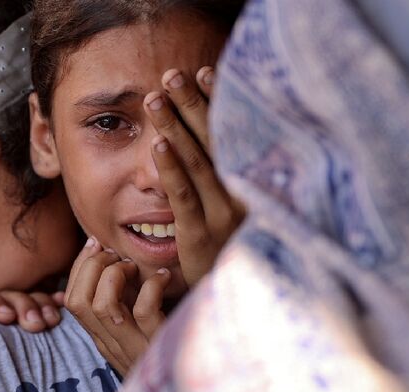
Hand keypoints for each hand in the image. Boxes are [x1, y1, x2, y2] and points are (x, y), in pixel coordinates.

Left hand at [0, 290, 65, 332]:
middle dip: (24, 306)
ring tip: (52, 321)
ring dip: (43, 305)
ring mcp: (21, 317)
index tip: (6, 318)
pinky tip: (64, 303)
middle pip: (10, 297)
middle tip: (35, 326)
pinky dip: (57, 303)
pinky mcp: (42, 322)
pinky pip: (51, 305)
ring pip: (32, 299)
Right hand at [64, 238, 171, 375]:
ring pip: (103, 305)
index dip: (79, 267)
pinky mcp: (159, 345)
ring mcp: (134, 348)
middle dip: (91, 267)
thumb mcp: (140, 328)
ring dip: (115, 275)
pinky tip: (164, 277)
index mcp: (104, 338)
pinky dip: (151, 286)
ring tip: (135, 266)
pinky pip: (144, 310)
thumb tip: (115, 264)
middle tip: (116, 255)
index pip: (73, 301)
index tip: (96, 246)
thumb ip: (126, 303)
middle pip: (79, 301)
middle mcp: (113, 344)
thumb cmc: (173, 349)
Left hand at [143, 66, 244, 286]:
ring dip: (175, 127)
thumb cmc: (231, 253)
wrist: (238, 304)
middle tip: (172, 74)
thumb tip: (212, 143)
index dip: (218, 103)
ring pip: (198, 163)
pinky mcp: (200, 236)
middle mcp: (244, 196)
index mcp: (253, 185)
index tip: (205, 71)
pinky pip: (185, 196)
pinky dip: (171, 168)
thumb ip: (229, 181)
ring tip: (155, 100)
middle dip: (193, 104)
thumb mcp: (237, 215)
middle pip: (216, 140)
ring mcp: (223, 215)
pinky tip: (157, 144)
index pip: (234, 135)